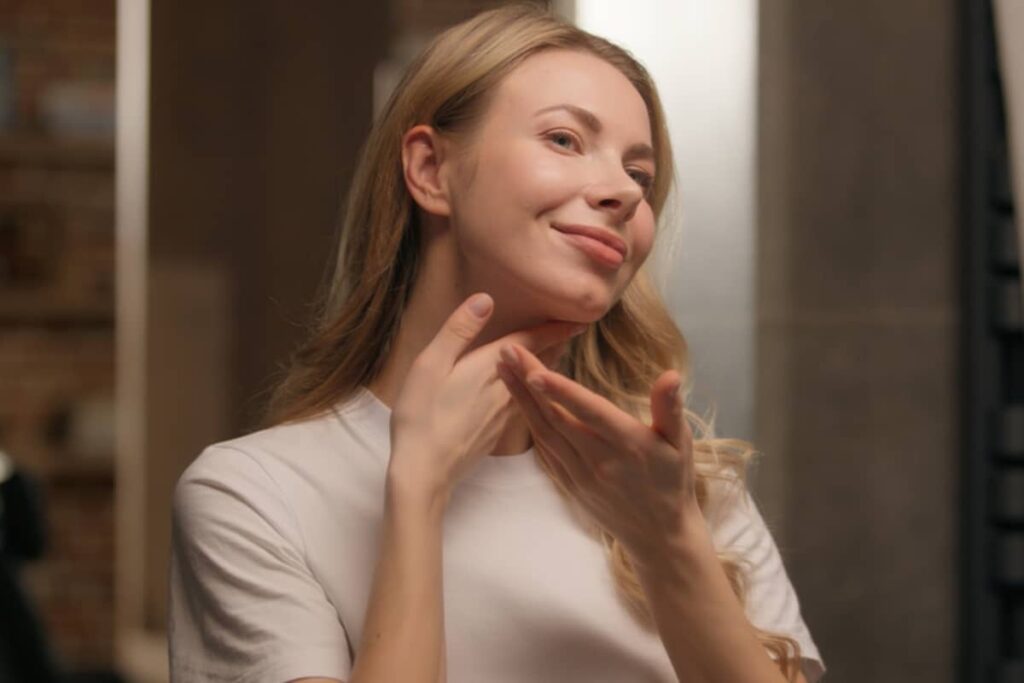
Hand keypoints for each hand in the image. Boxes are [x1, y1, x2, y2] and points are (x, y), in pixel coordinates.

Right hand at [388, 293, 584, 502]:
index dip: (553, 329)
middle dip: (556, 347)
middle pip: (539, 364)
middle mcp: (504, 392)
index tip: (578, 320)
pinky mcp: (496, 432)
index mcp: (490, 369)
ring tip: (558, 355)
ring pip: (534, 385)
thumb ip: (459, 331)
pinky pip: (525, 403)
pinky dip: (534, 389)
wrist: (425, 472)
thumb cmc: (421, 415)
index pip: (530, 343)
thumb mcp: (431, 364)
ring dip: (547, 367)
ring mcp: (502, 415)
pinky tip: (531, 391)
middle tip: (574, 334)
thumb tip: (486, 299)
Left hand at [495, 342, 700, 566]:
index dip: (560, 391)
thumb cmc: (672, 481)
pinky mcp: (569, 484)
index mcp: (627, 443)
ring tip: (503, 368)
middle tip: (507, 349)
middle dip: (528, 381)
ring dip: (521, 399)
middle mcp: (599, 459)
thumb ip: (670, 407)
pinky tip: (518, 402)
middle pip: (556, 415)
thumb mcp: (681, 443)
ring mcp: (580, 474)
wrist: (659, 536)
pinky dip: (529, 423)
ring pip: (543, 432)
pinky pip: (544, 450)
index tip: (534, 371)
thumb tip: (670, 374)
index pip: (588, 411)